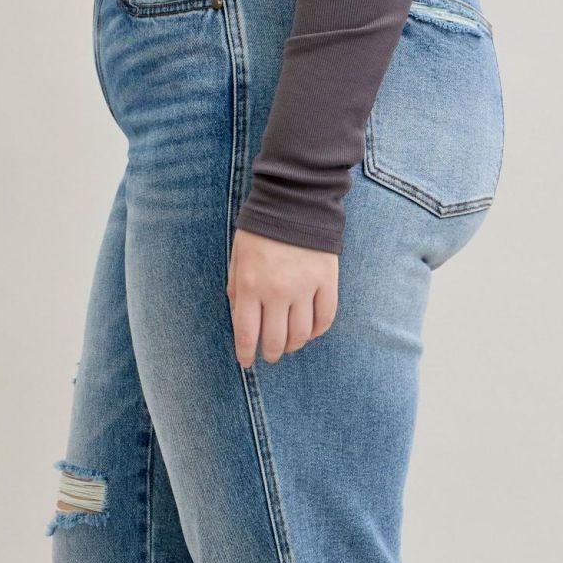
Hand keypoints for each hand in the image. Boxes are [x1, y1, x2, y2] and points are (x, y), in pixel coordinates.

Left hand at [226, 228, 338, 367]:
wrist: (295, 200)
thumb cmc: (261, 227)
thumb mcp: (238, 254)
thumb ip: (235, 285)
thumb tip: (238, 313)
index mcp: (250, 285)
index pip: (246, 333)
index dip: (245, 353)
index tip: (246, 361)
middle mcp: (276, 291)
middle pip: (275, 340)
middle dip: (270, 353)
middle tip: (269, 354)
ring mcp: (304, 288)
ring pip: (301, 334)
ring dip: (293, 345)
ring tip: (289, 344)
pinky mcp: (327, 281)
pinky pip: (325, 318)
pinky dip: (317, 331)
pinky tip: (310, 331)